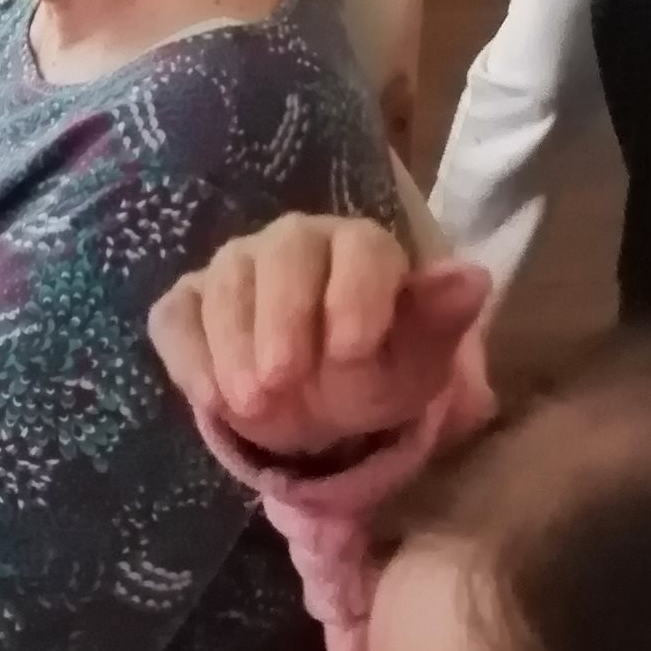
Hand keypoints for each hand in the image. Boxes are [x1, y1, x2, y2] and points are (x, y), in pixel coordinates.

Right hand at [149, 214, 487, 456]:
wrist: (315, 407)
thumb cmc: (373, 374)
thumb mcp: (415, 364)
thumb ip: (438, 322)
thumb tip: (473, 277)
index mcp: (360, 248)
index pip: (360, 248)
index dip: (356, 293)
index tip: (353, 350)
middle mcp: (296, 243)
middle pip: (283, 252)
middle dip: (282, 315)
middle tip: (283, 381)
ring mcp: (237, 268)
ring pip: (227, 280)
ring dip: (233, 343)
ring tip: (251, 404)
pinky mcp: (190, 304)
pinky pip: (177, 315)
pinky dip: (188, 354)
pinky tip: (209, 399)